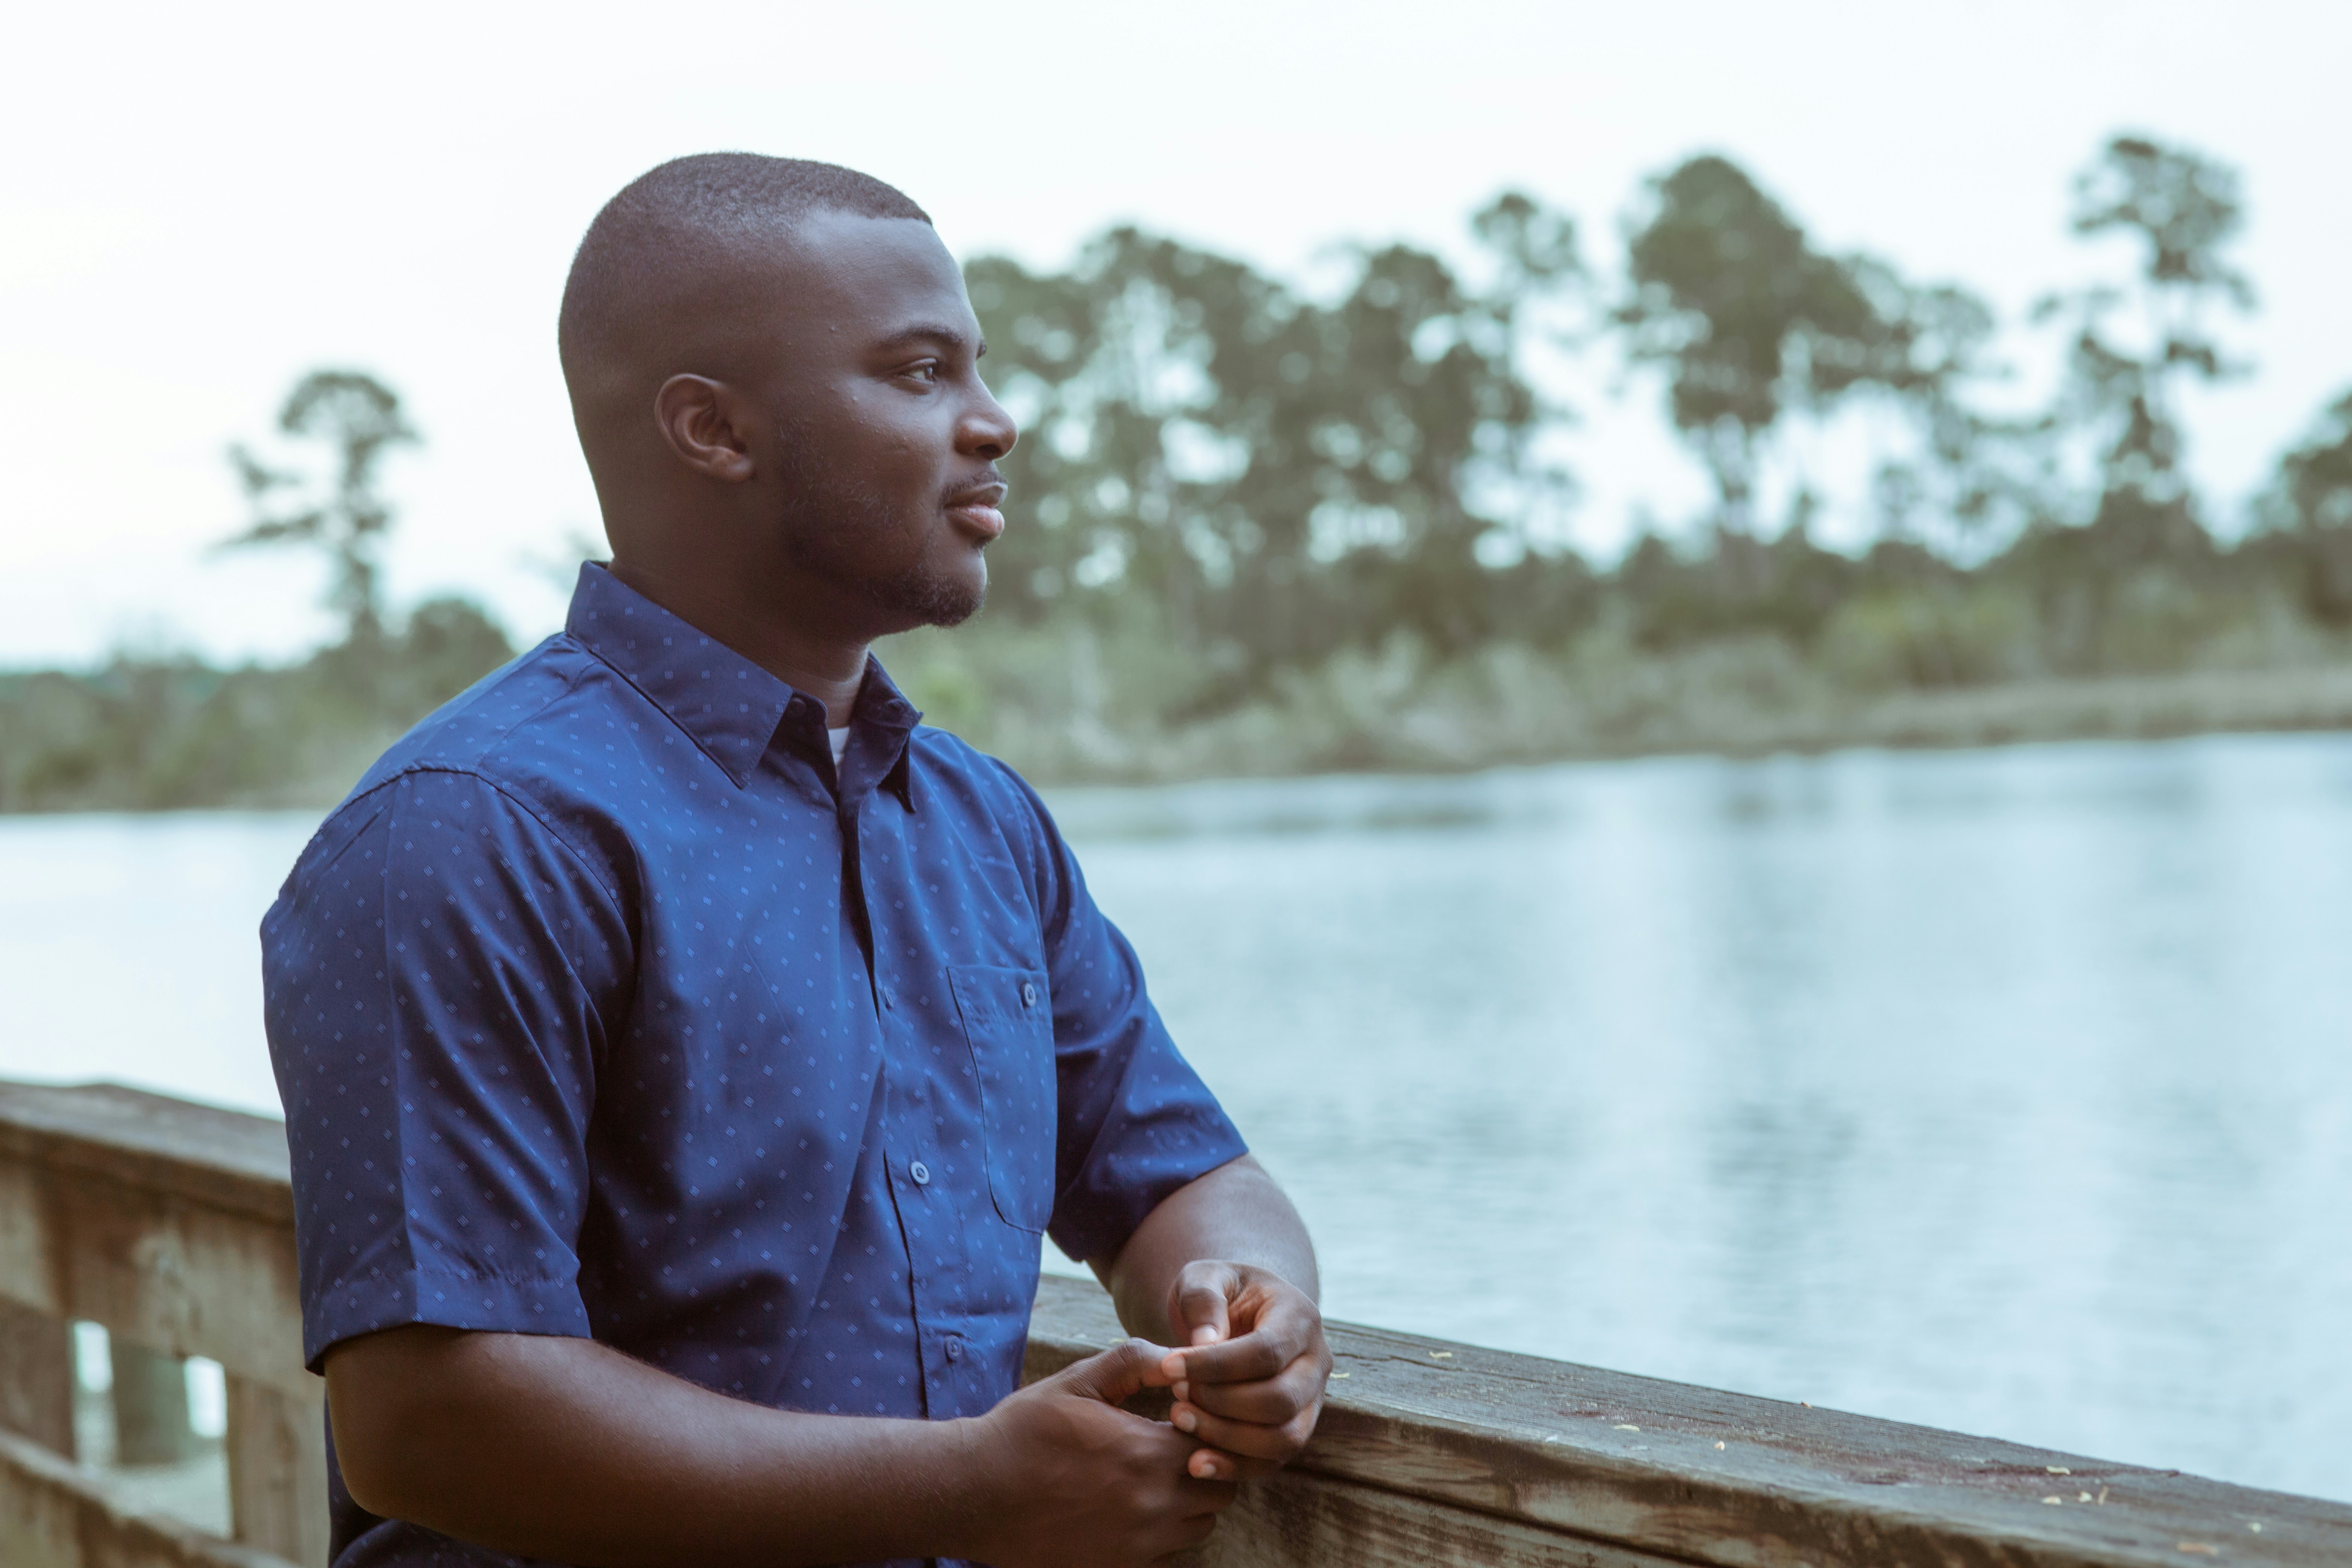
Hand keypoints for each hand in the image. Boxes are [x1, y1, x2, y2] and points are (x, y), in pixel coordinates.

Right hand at [964, 1338, 1237, 1567]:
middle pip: (1220, 1491)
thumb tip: (1179, 1357)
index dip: (1207, 1428)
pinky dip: (1163, 1534)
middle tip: (1175, 1447)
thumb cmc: (1024, 1431)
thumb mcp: (1077, 1381)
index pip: (1219, 1445)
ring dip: (1189, 1501)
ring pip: (1199, 1527)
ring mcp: (1137, 1547)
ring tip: (1152, 1478)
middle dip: (1208, 1465)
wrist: (974, 1493)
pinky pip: (1167, 1556)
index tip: (1181, 1418)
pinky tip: (1130, 1508)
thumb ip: (1134, 1361)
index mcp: (1146, 1455)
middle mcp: (1152, 1507)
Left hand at [1157, 1261, 1330, 1479]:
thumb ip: (1204, 1300)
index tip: (1167, 1367)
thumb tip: (1206, 1343)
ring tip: (1179, 1419)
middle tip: (1175, 1393)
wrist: (1235, 1312)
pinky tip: (1194, 1463)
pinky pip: (1274, 1461)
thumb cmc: (1217, 1293)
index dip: (1215, 1365)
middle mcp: (1317, 1360)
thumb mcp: (1204, 1277)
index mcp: (1300, 1316)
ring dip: (1226, 1438)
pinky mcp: (1296, 1429)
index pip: (1266, 1351)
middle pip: (1281, 1400)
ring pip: (1283, 1439)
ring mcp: (1312, 1400)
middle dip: (1221, 1403)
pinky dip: (1234, 1467)